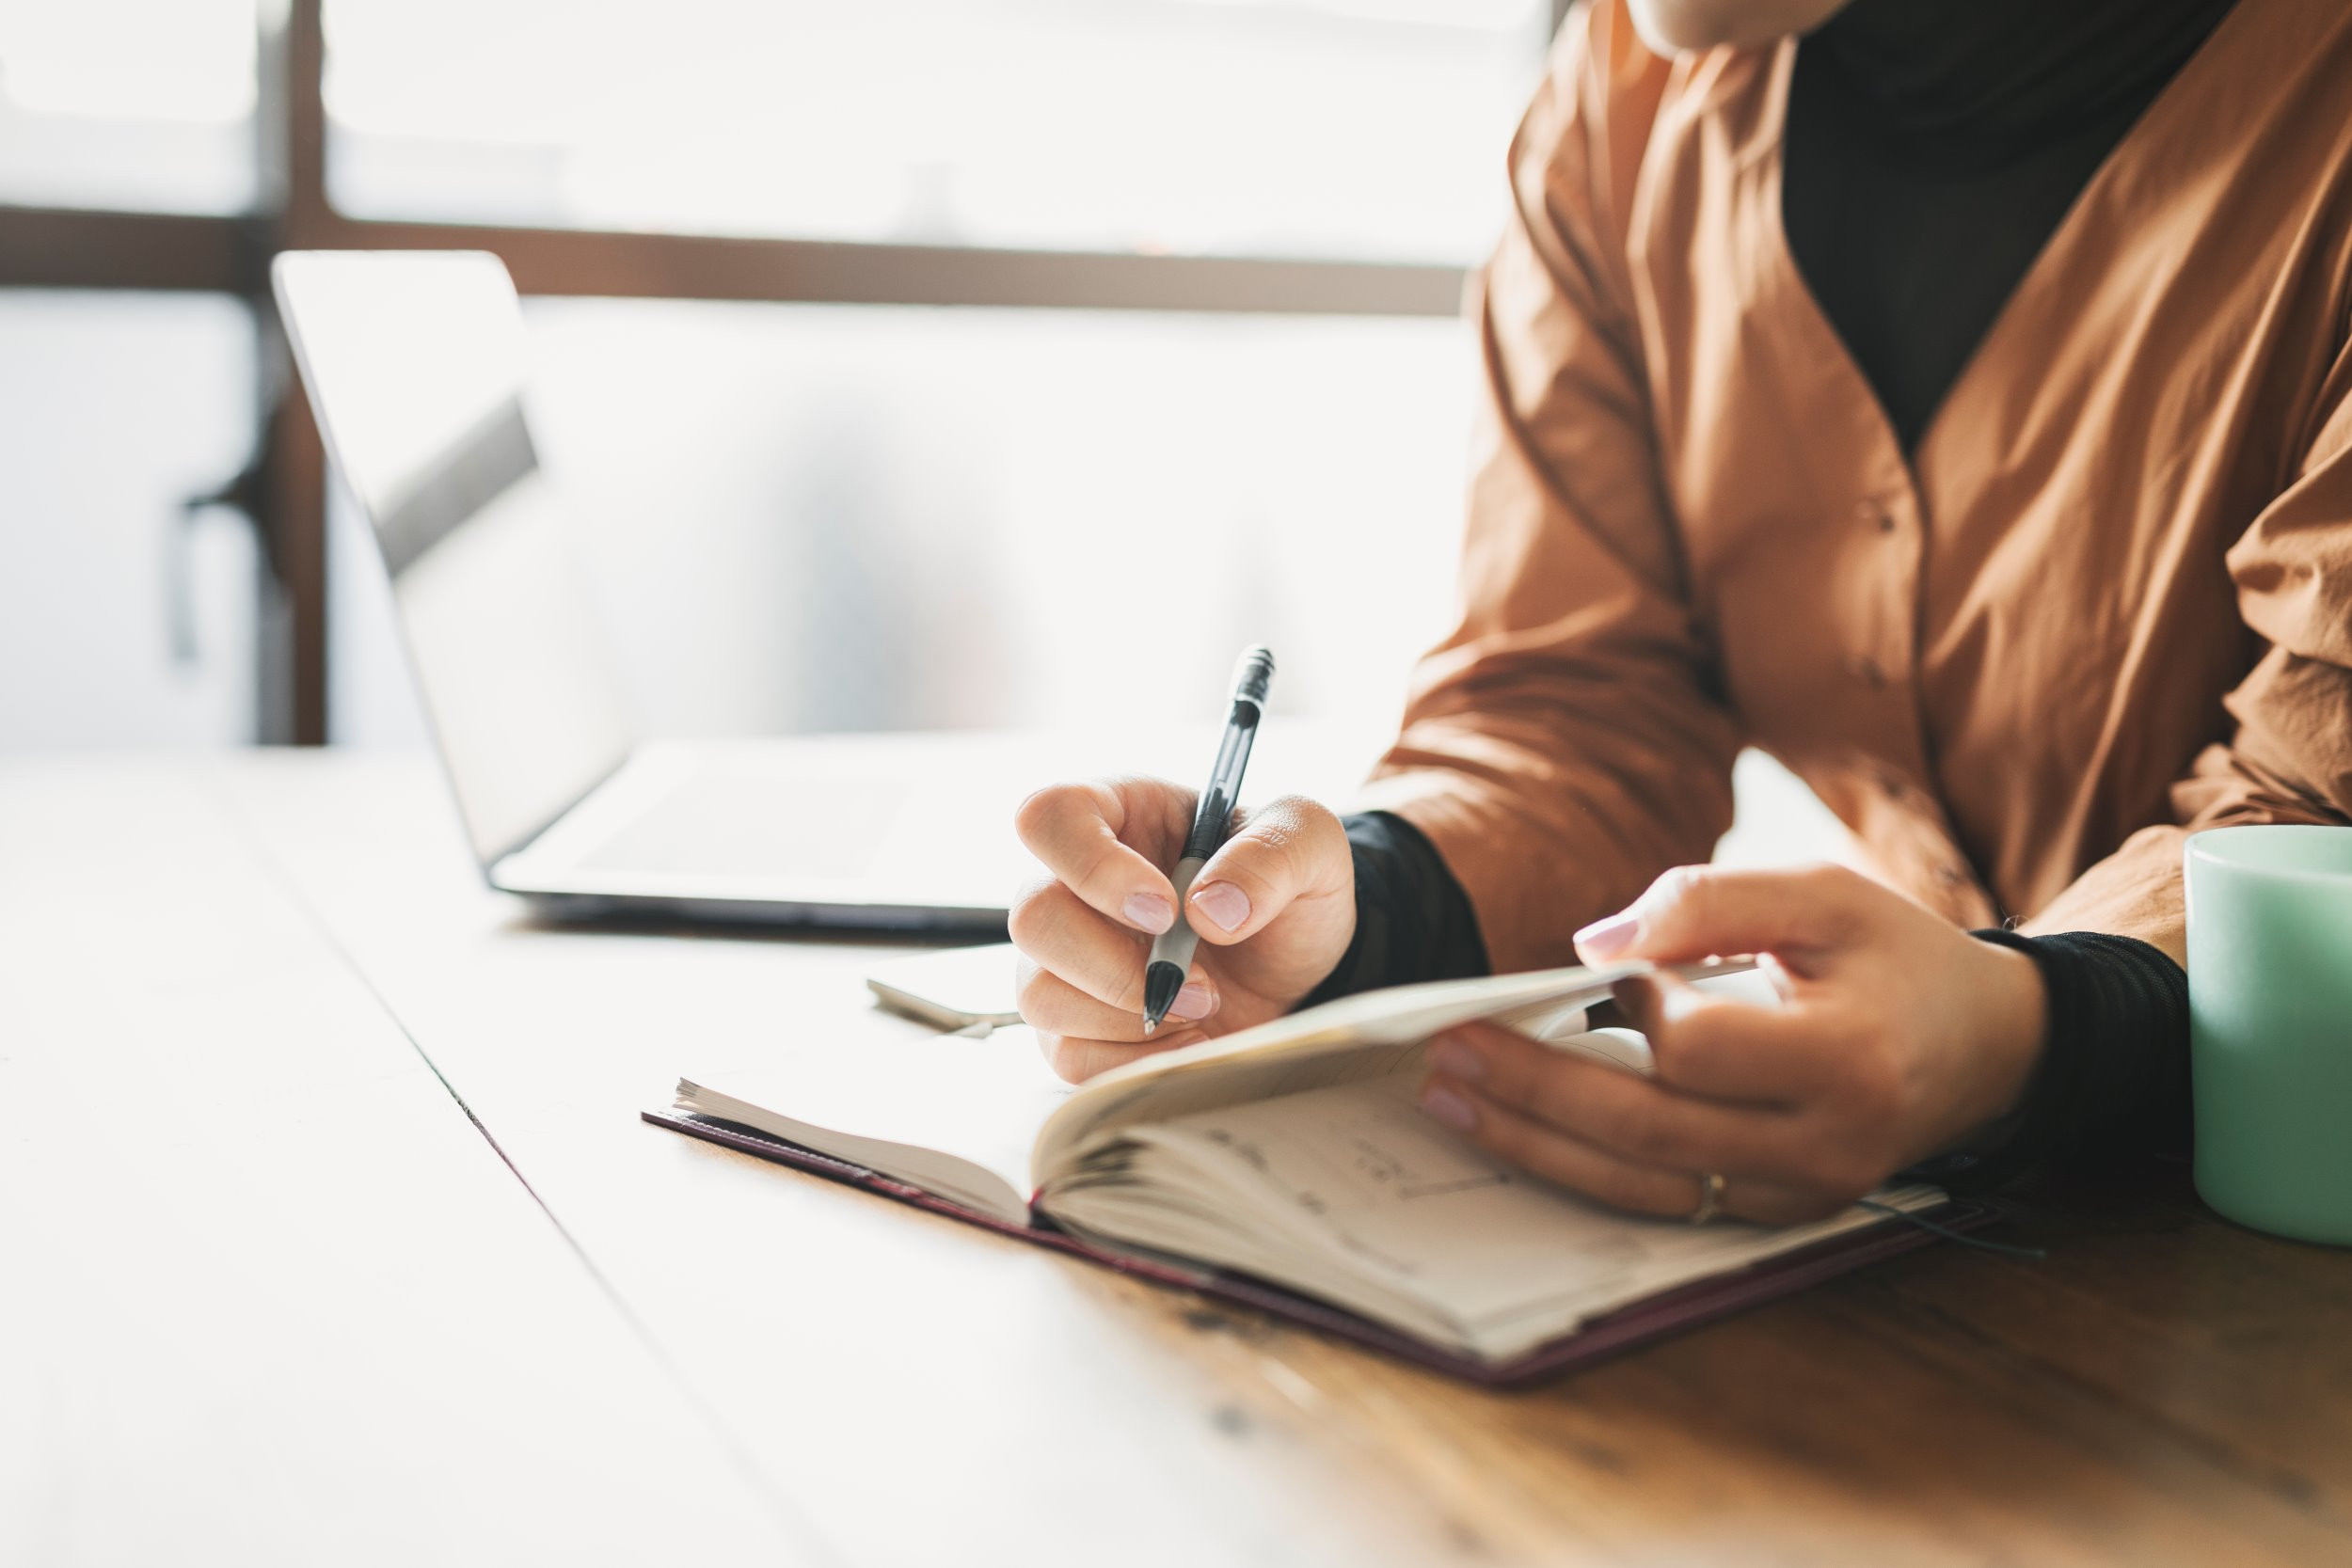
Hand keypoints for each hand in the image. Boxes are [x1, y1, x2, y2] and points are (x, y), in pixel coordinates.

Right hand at [1010, 776, 1355, 1081]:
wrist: (1297, 963)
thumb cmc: (1285, 884)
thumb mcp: (1309, 844)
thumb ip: (1271, 856)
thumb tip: (1210, 910)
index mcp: (1116, 814)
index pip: (1049, 818)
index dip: (1093, 867)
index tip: (1166, 910)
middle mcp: (1072, 882)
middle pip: (1033, 918)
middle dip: (1119, 967)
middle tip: (1201, 984)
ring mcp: (1064, 956)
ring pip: (1040, 995)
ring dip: (1130, 1018)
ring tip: (1203, 1008)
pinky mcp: (1073, 1022)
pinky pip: (1068, 1055)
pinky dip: (1132, 1061)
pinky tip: (1187, 1041)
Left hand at [1414, 864, 2048, 1222]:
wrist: (1984, 1048)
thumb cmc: (1893, 956)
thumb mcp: (1821, 893)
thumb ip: (1708, 902)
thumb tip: (1595, 946)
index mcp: (1848, 1060)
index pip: (1702, 1049)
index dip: (1633, 1008)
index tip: (1594, 971)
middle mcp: (1827, 1146)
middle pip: (1649, 1130)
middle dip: (1534, 1088)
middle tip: (1447, 1047)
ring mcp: (1801, 1194)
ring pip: (1642, 1184)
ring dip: (1534, 1141)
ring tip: (1452, 1096)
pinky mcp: (1776, 1213)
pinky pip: (1662, 1201)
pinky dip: (1580, 1167)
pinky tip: (1515, 1129)